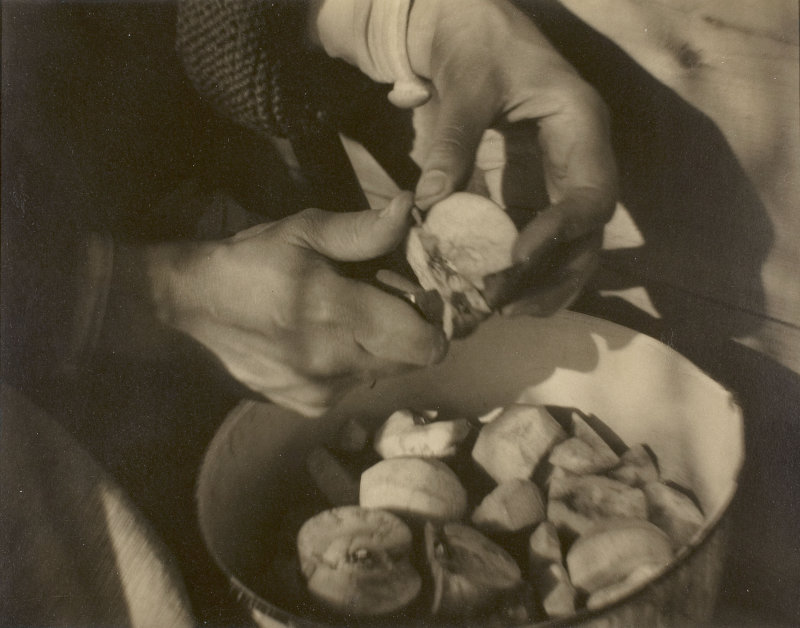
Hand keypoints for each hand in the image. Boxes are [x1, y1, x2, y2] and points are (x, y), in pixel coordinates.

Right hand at [103, 192, 445, 416]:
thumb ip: (361, 230)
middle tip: (381, 303)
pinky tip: (319, 343)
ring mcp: (321, 392)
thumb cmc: (248, 264)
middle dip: (409, 332)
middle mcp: (336, 364)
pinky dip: (349, 366)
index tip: (415, 297)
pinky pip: (351, 388)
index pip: (424, 344)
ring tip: (344, 321)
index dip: (432, 322)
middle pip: (411, 362)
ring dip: (378, 349)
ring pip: (382, 374)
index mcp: (338, 313)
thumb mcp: (301, 233)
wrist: (185, 313)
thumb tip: (407, 208)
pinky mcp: (304, 407)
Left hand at [407, 0, 616, 314]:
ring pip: (568, 247)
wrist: (470, 30)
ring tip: (498, 310)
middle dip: (552, 275)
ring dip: (539, 284)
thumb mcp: (466, 83)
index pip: (591, 195)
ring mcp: (557, 180)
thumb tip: (427, 203)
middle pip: (588, 236)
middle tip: (505, 305)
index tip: (516, 259)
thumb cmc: (478, 44)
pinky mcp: (531, 192)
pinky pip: (534, 240)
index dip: (560, 233)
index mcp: (581, 127)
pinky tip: (490, 292)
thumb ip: (452, 140)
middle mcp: (579, 161)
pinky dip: (517, 270)